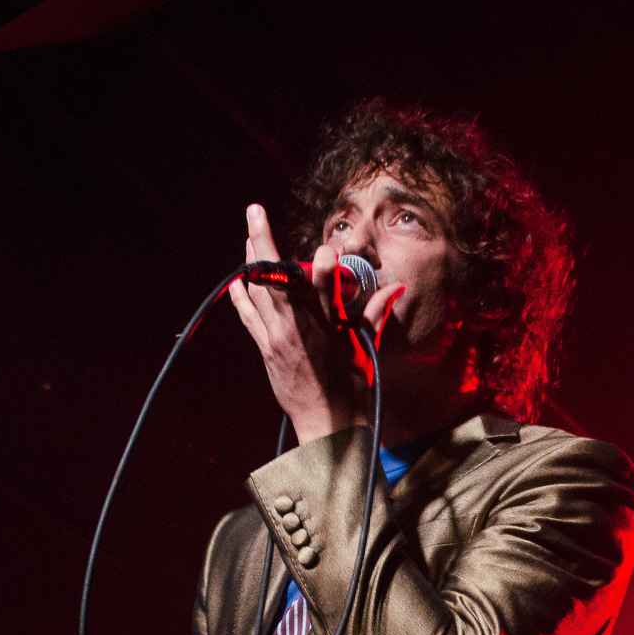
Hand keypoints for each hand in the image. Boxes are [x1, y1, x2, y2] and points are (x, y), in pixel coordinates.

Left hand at [228, 203, 403, 445]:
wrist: (327, 423)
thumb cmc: (352, 387)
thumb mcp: (366, 347)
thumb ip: (374, 312)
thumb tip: (396, 285)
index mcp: (330, 326)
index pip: (325, 286)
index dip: (325, 265)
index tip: (326, 250)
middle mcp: (300, 328)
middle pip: (277, 278)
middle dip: (263, 241)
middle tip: (254, 211)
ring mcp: (278, 338)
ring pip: (258, 290)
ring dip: (251, 259)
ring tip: (248, 232)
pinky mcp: (266, 350)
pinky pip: (249, 316)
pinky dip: (242, 296)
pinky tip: (237, 279)